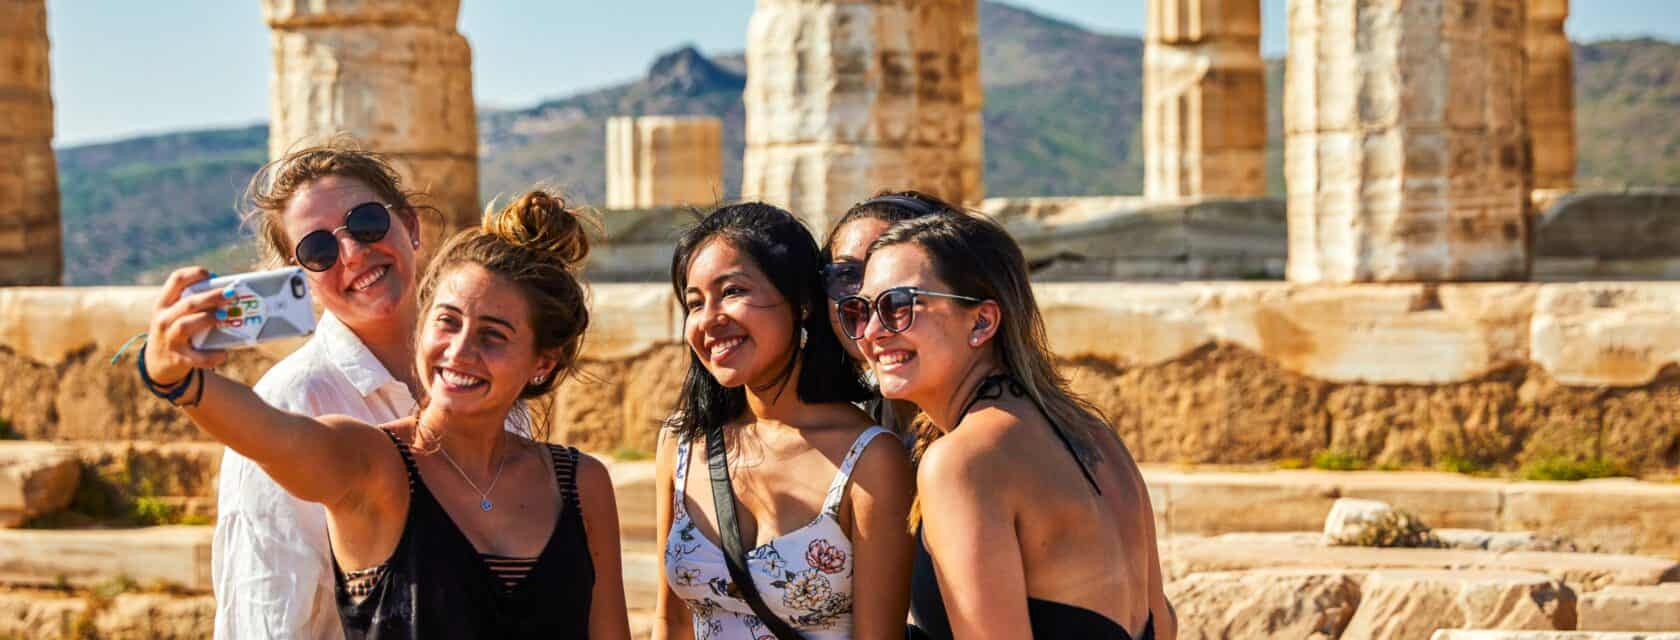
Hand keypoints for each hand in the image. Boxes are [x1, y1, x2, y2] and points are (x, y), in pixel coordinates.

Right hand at [144, 267, 228, 383]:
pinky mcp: (178, 359)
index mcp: (163, 304)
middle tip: (230, 295)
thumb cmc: (174, 331)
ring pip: (186, 325)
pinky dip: (212, 355)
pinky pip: (198, 357)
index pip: (176, 280)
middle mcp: (163, 320)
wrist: (157, 363)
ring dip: (208, 319)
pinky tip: (223, 353)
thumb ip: (193, 303)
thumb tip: (227, 293)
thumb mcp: (174, 314)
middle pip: (187, 304)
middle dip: (211, 297)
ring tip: (225, 316)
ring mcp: (169, 340)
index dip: (195, 274)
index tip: (212, 275)